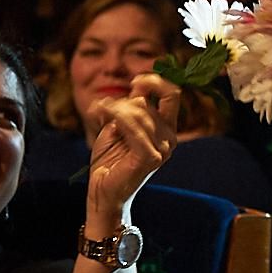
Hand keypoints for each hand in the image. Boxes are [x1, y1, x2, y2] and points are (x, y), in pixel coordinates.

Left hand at [85, 72, 180, 222]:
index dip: (155, 82)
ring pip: (139, 113)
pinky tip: (103, 117)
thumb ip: (129, 107)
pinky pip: (133, 129)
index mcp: (166, 129)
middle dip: (121, 102)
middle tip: (103, 109)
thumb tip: (137, 85)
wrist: (102, 192)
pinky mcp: (150, 158)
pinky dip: (117, 119)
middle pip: (147, 103)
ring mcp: (163, 149)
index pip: (172, 95)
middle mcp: (170, 138)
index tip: (136, 79)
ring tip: (99, 112)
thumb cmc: (109, 160)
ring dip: (114, 109)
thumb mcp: (117, 126)